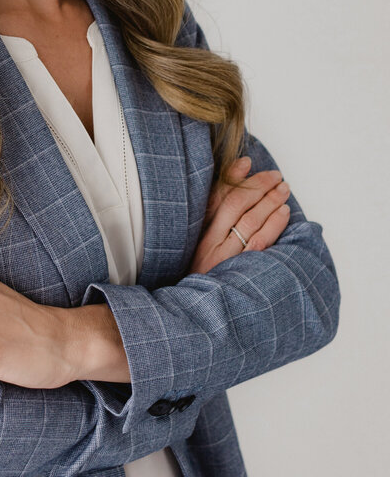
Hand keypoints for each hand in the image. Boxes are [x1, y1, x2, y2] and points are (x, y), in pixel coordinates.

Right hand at [189, 156, 291, 274]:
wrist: (193, 314)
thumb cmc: (198, 273)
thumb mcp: (194, 240)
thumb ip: (211, 210)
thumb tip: (237, 174)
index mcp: (195, 232)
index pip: (214, 196)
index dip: (233, 177)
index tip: (248, 162)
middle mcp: (209, 243)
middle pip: (236, 205)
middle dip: (259, 186)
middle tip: (276, 176)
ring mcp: (225, 258)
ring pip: (251, 222)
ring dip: (270, 202)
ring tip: (284, 189)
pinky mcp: (240, 272)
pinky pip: (260, 244)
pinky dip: (274, 225)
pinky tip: (283, 213)